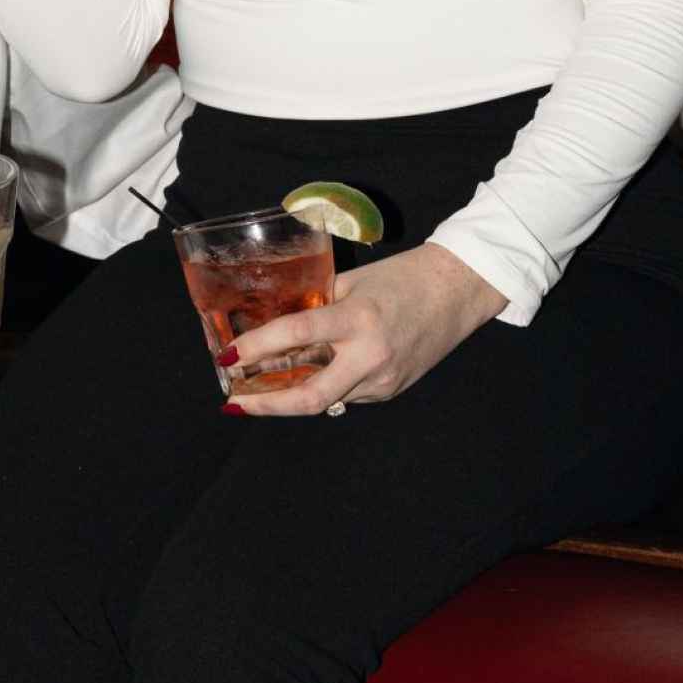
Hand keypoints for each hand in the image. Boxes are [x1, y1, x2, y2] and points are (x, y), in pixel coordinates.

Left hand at [225, 243, 508, 418]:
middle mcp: (370, 357)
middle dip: (265, 405)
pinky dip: (321, 387)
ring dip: (289, 396)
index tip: (227, 356)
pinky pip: (346, 395)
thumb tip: (276, 326)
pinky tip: (304, 378)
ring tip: (257, 388)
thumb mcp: (351, 283)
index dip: (256, 348)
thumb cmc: (401, 277)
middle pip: (309, 397)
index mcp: (358, 319)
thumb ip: (316, 305)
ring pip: (325, 399)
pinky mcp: (391, 390)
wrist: (456, 291)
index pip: (297, 335)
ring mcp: (382, 380)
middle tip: (233, 402)